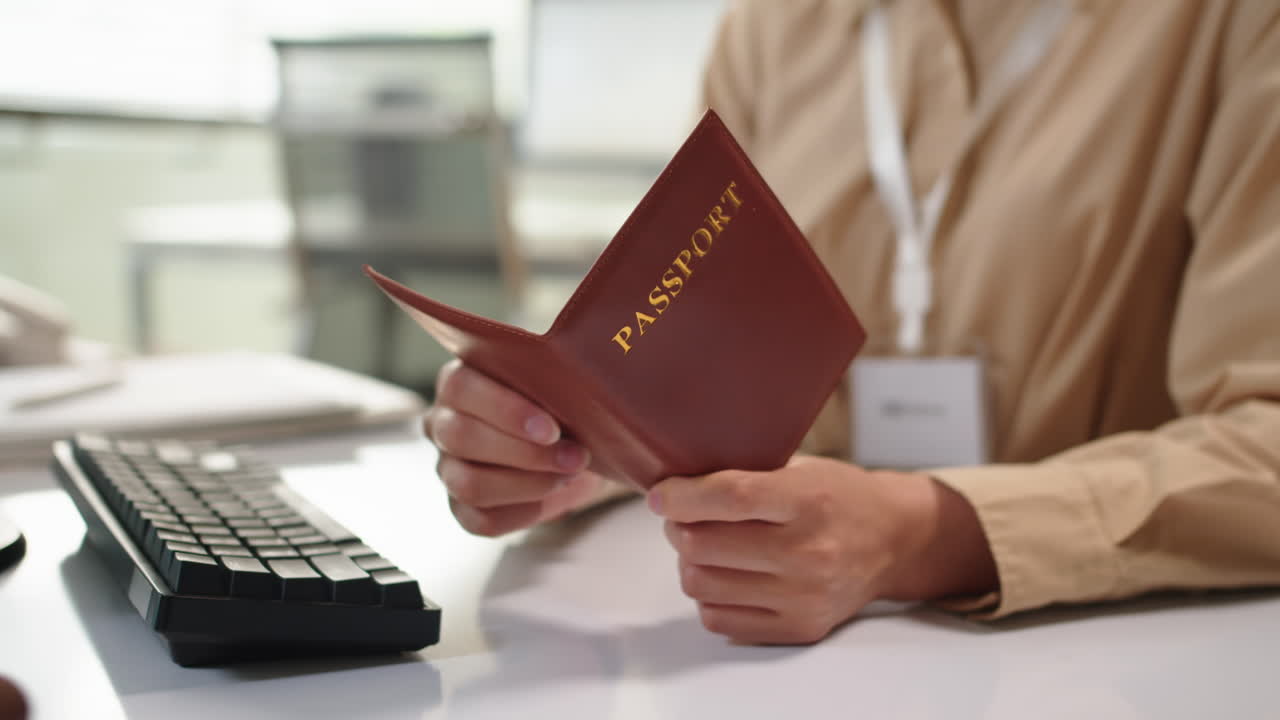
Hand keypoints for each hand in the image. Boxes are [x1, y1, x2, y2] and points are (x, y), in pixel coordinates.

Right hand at [426, 359, 608, 535]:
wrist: (577, 448)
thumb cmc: (563, 408)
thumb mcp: (558, 387)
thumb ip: (550, 382)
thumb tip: (572, 388)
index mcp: (458, 382)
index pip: (460, 388)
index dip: (505, 410)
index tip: (551, 429)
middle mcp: (442, 424)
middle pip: (461, 438)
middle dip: (524, 452)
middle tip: (574, 456)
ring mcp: (447, 469)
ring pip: (468, 485)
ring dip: (527, 484)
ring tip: (569, 474)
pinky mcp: (461, 508)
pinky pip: (483, 520)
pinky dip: (524, 512)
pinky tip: (553, 496)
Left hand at [649, 456, 996, 643]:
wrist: (895, 541)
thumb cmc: (840, 497)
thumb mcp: (802, 468)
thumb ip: (745, 473)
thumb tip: (676, 483)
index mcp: (810, 501)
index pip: (730, 498)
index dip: (682, 496)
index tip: (661, 495)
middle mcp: (808, 553)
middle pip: (704, 547)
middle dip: (679, 529)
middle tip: (683, 518)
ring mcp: (804, 597)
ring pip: (702, 586)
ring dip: (691, 563)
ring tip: (706, 546)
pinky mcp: (799, 628)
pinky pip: (719, 619)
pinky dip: (711, 596)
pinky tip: (727, 575)